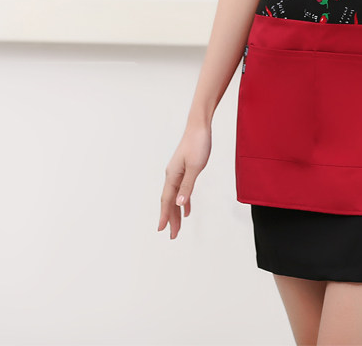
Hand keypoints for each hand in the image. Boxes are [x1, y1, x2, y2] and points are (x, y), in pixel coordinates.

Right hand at [158, 123, 212, 238]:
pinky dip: (183, 200)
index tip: (162, 230)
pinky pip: (181, 189)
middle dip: (170, 218)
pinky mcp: (184, 168)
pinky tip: (186, 208)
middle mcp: (172, 175)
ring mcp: (178, 172)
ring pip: (175, 196)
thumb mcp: (196, 166)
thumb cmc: (198, 144)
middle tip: (173, 236)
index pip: (167, 200)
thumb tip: (179, 204)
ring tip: (178, 227)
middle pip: (169, 201)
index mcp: (172, 175)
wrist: (200, 126)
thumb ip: (188, 185)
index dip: (165, 215)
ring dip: (176, 211)